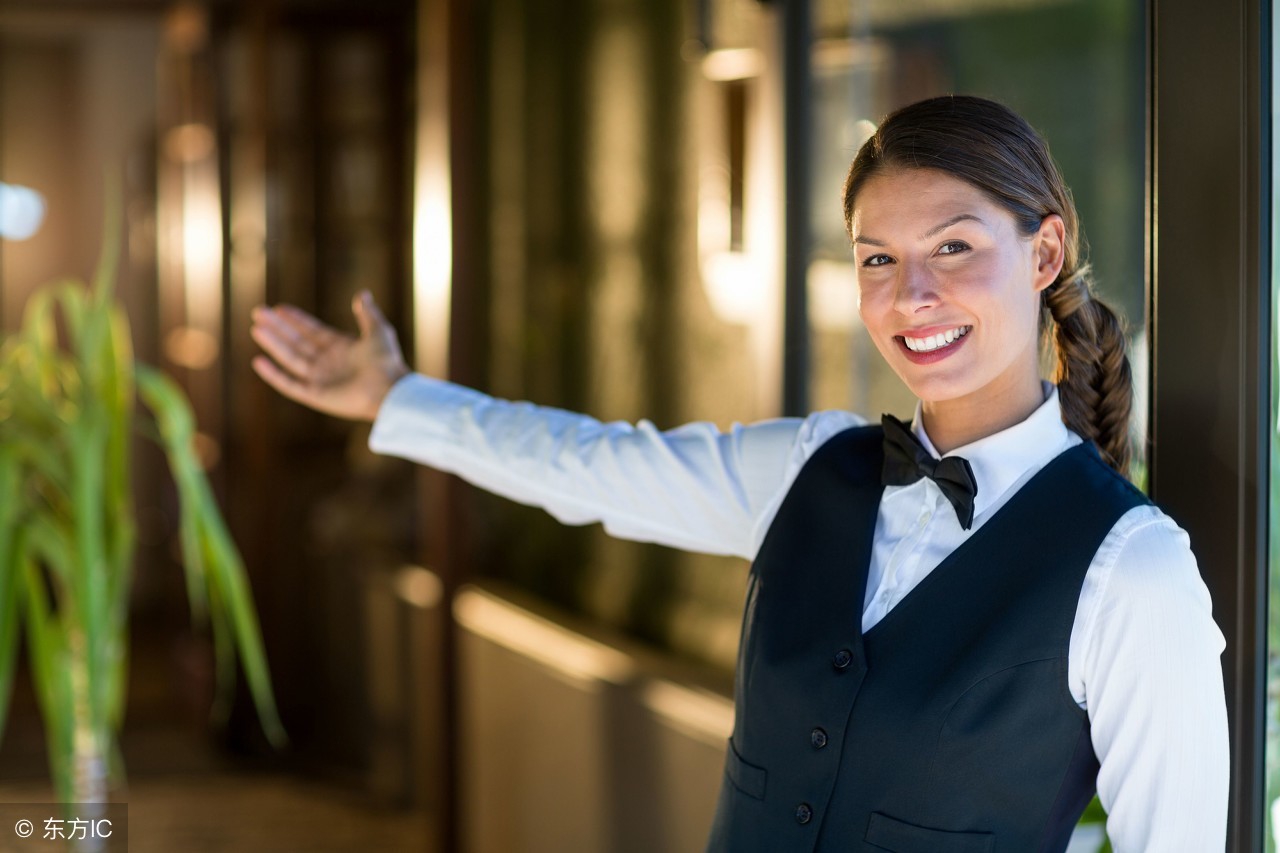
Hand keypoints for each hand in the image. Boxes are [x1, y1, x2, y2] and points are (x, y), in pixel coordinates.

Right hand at [250, 290, 410, 421]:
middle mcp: (328, 363)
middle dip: (278, 328)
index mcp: (341, 348)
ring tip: (256, 328)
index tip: (280, 308)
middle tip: (259, 312)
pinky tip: (259, 361)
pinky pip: (290, 385)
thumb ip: (367, 313)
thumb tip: (362, 293)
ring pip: (290, 359)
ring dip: (273, 343)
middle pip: (297, 342)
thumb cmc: (387, 361)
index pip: (312, 331)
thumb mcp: (378, 330)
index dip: (296, 320)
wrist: (390, 390)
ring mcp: (321, 380)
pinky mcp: (316, 396)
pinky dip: (274, 375)